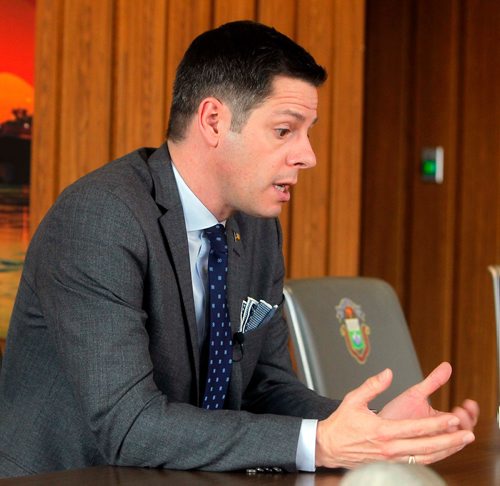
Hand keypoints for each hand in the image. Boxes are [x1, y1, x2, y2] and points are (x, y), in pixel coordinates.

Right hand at [315, 366, 475, 468]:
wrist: (329, 446)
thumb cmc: (341, 423)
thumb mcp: (353, 399)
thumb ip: (373, 385)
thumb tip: (388, 374)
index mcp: (382, 431)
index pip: (415, 429)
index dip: (436, 425)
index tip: (452, 419)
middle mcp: (389, 448)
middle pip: (425, 446)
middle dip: (449, 440)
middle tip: (466, 434)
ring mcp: (390, 459)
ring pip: (423, 458)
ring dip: (444, 451)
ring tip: (458, 443)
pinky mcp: (388, 464)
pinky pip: (414, 463)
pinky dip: (430, 458)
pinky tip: (439, 452)